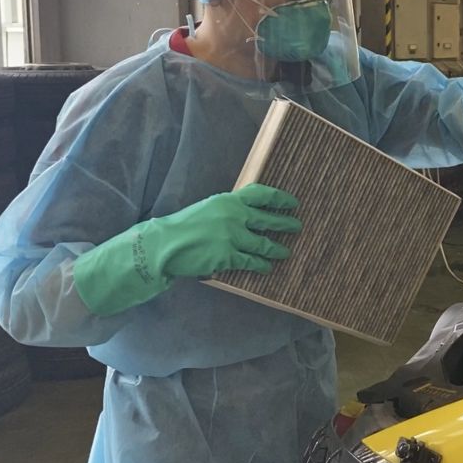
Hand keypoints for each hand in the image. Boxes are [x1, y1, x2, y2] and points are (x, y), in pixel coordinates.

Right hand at [74, 183, 300, 315]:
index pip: (262, 194)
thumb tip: (250, 214)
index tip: (293, 203)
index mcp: (229, 200)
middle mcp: (234, 216)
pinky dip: (262, 266)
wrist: (164, 245)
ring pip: (264, 244)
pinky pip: (252, 262)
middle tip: (298, 227)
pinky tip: (267, 268)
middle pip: (269, 219)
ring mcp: (233, 237)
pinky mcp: (228, 257)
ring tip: (286, 252)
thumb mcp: (209, 209)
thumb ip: (229, 210)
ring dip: (277, 249)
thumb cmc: (185, 226)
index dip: (281, 198)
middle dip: (286, 224)